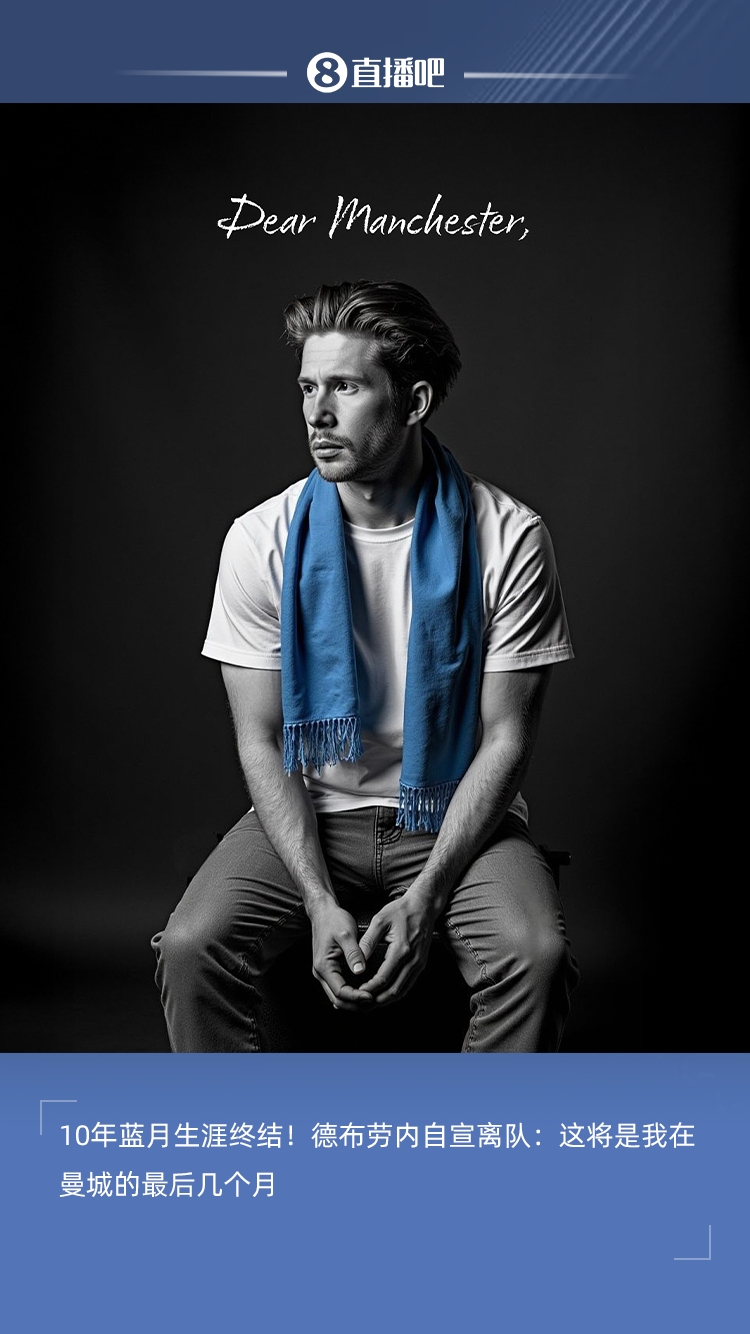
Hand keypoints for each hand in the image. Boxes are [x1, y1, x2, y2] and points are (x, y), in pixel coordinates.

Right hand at [309, 902, 373, 1011]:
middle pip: (338, 1000)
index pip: (340, 991)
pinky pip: (340, 988)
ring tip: (373, 1000)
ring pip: (338, 997)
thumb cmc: (333, 920)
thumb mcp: (346, 934)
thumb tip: (360, 971)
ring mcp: (325, 973)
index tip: (372, 996)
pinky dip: (352, 994)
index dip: (357, 997)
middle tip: (375, 1002)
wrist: (324, 912)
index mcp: (324, 966)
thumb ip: (353, 953)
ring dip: (354, 1002)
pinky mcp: (330, 970)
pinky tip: (365, 992)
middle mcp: (321, 973)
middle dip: (356, 1005)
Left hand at [357, 891, 436, 1006]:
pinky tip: (385, 994)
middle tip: (362, 1004)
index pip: (384, 978)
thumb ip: (368, 942)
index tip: (357, 992)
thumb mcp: (380, 921)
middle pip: (394, 990)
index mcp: (401, 950)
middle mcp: (413, 960)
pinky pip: (408, 984)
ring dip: (387, 1000)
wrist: (423, 906)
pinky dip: (396, 993)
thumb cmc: (400, 910)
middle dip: (377, 1000)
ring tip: (371, 1003)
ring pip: (403, 991)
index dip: (370, 988)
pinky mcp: (421, 964)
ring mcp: (419, 963)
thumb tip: (357, 961)